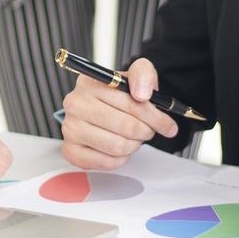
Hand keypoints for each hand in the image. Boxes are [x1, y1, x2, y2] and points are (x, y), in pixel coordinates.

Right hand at [60, 58, 178, 169]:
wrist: (102, 107)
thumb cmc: (120, 94)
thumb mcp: (135, 75)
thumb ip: (143, 74)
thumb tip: (142, 94)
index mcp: (90, 82)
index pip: (130, 103)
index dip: (155, 117)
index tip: (168, 125)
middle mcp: (75, 104)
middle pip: (126, 127)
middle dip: (146, 132)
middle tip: (149, 131)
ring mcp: (70, 128)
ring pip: (117, 147)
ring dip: (134, 145)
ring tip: (134, 138)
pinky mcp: (71, 150)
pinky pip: (106, 162)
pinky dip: (120, 158)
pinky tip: (120, 147)